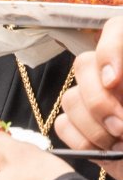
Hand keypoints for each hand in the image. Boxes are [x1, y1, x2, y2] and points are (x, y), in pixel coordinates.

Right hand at [58, 15, 122, 148]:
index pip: (116, 30)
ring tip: (120, 142)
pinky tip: (106, 149)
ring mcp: (91, 96)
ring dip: (94, 125)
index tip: (113, 81)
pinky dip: (83, 139)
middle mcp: (112, 72)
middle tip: (121, 126)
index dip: (109, 51)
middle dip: (100, 100)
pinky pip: (63, 124)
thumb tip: (112, 87)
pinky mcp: (78, 122)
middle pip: (84, 64)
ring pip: (71, 97)